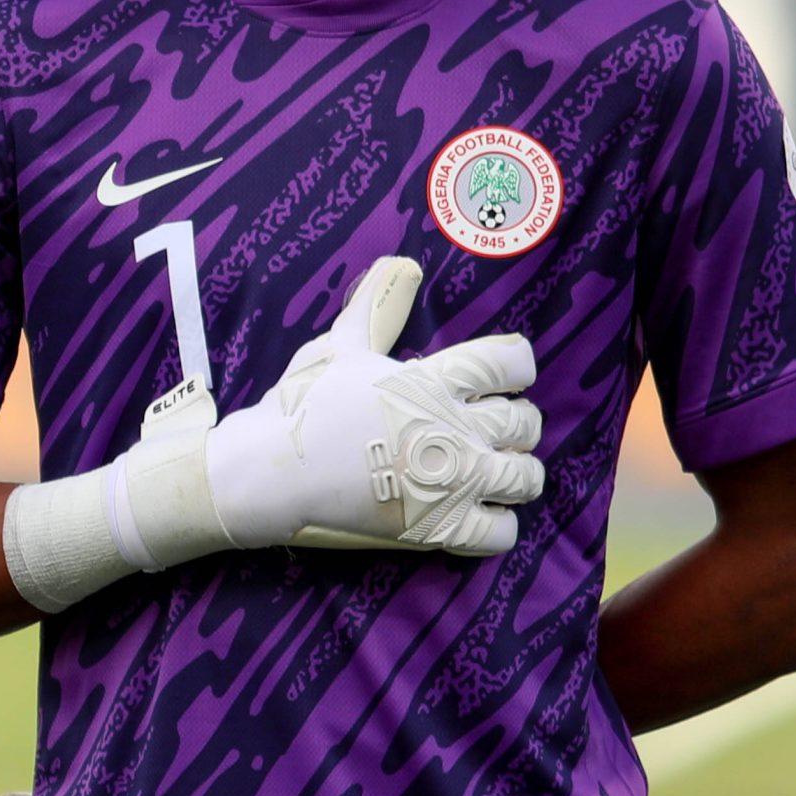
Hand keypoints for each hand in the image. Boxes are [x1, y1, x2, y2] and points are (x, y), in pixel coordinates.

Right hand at [6, 257, 545, 610]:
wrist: (269, 473)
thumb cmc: (301, 406)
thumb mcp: (339, 348)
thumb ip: (378, 308)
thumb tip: (402, 262)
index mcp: (431, 380)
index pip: (511, 363)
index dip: (516, 367)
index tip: (503, 375)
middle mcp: (451, 428)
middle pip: (525, 422)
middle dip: (518, 424)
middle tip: (493, 428)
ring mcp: (449, 482)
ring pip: (526, 478)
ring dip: (516, 474)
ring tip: (493, 472)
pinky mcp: (438, 528)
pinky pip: (501, 532)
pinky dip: (497, 525)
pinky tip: (477, 514)